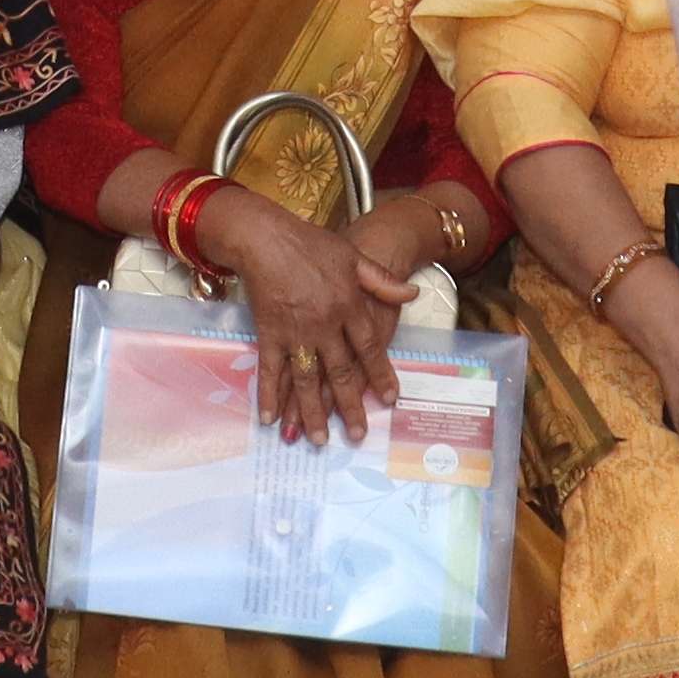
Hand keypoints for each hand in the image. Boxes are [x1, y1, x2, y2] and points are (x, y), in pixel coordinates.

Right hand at [206, 181, 414, 441]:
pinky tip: (271, 420)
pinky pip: (271, 370)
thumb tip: (413, 292)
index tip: (389, 400)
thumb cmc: (311, 244)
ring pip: (308, 380)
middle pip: (341, 373)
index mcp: (349, 305)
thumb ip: (382, 280)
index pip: (370, 348)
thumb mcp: (354, 256)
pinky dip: (270, 396)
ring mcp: (295, 332)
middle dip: (350, 407)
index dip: (381, 375)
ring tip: (320, 440)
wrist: (265, 237)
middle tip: (358, 435)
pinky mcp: (269, 333)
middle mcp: (325, 324)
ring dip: (312, 413)